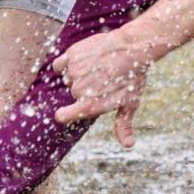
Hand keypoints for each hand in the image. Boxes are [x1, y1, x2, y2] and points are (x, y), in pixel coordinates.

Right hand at [52, 30, 154, 147]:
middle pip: (73, 93)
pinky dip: (67, 63)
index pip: (63, 116)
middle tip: (101, 80)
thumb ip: (123, 125)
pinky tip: (82, 60)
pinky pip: (59, 65)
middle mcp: (79, 90)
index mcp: (90, 105)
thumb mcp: (130, 103)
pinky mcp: (71, 56)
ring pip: (67, 78)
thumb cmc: (133, 78)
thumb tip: (128, 145)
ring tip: (97, 68)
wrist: (133, 48)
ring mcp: (74, 72)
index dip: (65, 114)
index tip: (68, 111)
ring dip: (77, 74)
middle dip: (83, 88)